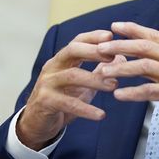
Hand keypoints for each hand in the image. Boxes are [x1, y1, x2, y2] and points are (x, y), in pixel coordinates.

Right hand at [17, 29, 124, 150]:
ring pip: (72, 76)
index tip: (110, 35)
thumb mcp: (83, 85)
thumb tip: (121, 57)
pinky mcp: (45, 101)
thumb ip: (99, 71)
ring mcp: (47, 83)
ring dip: (95, 79)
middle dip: (93, 51)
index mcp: (61, 60)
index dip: (93, 37)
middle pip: (72, 50)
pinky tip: (101, 115)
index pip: (76, 42)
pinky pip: (68, 103)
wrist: (37, 123)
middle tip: (113, 56)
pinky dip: (86, 109)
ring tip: (114, 85)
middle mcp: (53, 67)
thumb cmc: (61, 100)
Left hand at [97, 21, 158, 142]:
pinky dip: (132, 92)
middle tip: (99, 48)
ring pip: (144, 66)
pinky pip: (149, 90)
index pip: (153, 35)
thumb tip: (135, 58)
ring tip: (103, 73)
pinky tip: (118, 95)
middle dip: (119, 46)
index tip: (113, 26)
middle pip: (144, 47)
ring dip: (121, 69)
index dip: (132, 29)